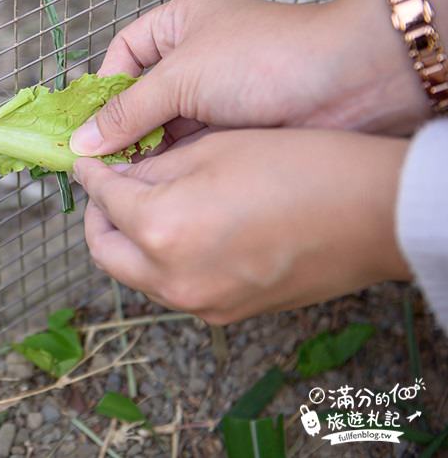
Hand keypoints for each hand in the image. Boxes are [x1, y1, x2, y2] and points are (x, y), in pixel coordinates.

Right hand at [70, 0, 430, 156]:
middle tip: (96, 158)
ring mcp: (217, 93)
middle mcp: (197, 55)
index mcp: (181, 22)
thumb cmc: (265, 58)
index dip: (103, 86)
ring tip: (120, 175)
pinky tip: (153, 181)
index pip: (124, 52)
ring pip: (164, 124)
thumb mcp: (182, 77)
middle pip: (141, 93)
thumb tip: (83, 141)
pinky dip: (171, 161)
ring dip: (145, 148)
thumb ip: (129, 111)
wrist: (347, 85)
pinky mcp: (234, 126)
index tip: (87, 122)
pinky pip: (189, 144)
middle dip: (121, 125)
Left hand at [73, 128, 411, 323]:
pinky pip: (171, 289)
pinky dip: (160, 261)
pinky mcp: (225, 314)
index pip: (102, 200)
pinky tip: (179, 230)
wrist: (374, 213)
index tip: (88, 161)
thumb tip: (119, 172)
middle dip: (97, 216)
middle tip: (107, 186)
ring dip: (127, 242)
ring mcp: (200, 304)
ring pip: (135, 275)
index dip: (91, 175)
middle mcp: (172, 278)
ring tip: (142, 205)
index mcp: (162, 229)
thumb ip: (152, 166)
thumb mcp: (212, 148)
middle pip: (104, 250)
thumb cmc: (300, 167)